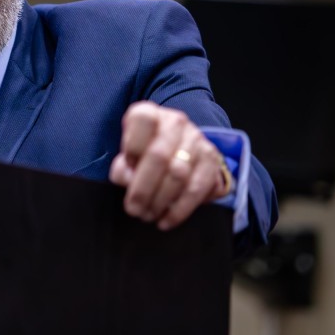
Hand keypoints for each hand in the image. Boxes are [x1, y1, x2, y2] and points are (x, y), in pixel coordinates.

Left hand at [109, 101, 226, 230]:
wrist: (180, 149)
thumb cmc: (146, 153)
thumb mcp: (129, 154)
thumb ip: (123, 166)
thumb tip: (127, 178)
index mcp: (150, 114)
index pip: (142, 120)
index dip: (132, 148)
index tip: (126, 172)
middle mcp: (175, 122)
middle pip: (158, 155)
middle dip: (143, 188)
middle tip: (134, 209)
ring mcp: (196, 140)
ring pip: (178, 174)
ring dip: (160, 201)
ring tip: (148, 216)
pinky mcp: (211, 160)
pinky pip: (195, 189)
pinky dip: (179, 210)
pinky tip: (166, 220)